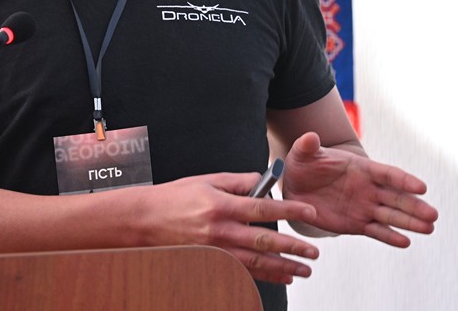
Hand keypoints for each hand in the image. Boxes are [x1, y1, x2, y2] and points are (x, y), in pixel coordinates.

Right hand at [138, 172, 321, 284]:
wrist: (143, 221)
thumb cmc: (174, 198)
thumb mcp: (205, 181)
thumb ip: (237, 182)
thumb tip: (263, 182)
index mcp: (221, 205)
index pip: (263, 208)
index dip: (289, 209)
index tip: (310, 212)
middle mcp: (220, 230)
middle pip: (265, 240)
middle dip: (293, 246)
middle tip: (314, 251)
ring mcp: (216, 250)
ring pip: (257, 262)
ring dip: (284, 267)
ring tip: (304, 269)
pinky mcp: (211, 262)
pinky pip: (243, 272)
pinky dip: (265, 276)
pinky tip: (281, 276)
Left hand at [281, 132, 437, 246]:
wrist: (296, 186)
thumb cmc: (303, 165)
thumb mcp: (302, 153)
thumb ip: (307, 146)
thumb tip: (309, 136)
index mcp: (361, 168)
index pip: (387, 174)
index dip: (404, 180)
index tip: (421, 188)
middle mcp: (368, 188)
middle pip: (396, 197)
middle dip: (415, 206)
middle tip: (433, 215)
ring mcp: (365, 207)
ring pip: (391, 215)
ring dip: (410, 222)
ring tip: (429, 228)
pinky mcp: (357, 224)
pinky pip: (376, 231)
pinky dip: (390, 237)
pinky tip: (405, 242)